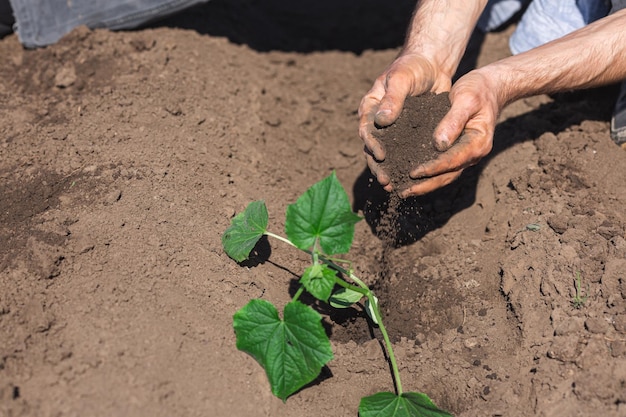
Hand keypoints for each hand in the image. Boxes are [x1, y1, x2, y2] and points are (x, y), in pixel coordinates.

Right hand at [358, 53, 451, 190]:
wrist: (431, 65)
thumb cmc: (412, 67)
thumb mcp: (401, 79)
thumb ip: (392, 98)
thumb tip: (382, 120)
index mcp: (371, 108)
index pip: (367, 129)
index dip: (372, 144)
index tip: (381, 156)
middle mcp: (378, 122)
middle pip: (373, 148)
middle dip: (378, 166)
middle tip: (386, 182)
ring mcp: (393, 131)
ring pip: (388, 154)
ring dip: (389, 171)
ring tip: (394, 187)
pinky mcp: (408, 135)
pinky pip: (405, 152)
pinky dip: (406, 165)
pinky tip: (412, 180)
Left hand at [400, 69, 500, 196]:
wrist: (490, 87)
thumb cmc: (478, 90)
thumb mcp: (466, 99)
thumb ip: (453, 120)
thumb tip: (439, 144)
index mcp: (477, 143)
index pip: (452, 161)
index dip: (432, 168)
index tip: (412, 173)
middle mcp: (473, 153)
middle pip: (447, 175)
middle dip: (425, 185)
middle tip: (404, 192)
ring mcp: (466, 154)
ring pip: (444, 175)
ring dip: (425, 185)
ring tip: (404, 190)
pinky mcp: (458, 151)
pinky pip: (442, 167)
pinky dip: (428, 175)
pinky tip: (410, 177)